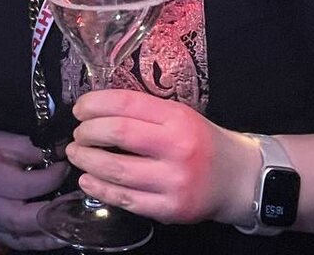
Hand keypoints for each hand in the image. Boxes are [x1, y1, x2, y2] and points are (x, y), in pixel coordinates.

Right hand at [0, 129, 69, 249]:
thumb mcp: (5, 141)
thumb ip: (33, 148)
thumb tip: (62, 151)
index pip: (27, 184)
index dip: (53, 177)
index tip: (67, 166)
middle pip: (23, 219)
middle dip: (54, 213)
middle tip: (77, 202)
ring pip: (24, 239)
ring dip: (52, 234)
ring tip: (75, 223)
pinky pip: (21, 245)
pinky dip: (41, 242)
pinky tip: (58, 234)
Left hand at [68, 89, 260, 227]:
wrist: (237, 179)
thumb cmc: (201, 141)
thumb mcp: (179, 115)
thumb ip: (143, 111)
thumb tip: (95, 108)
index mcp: (177, 118)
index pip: (126, 103)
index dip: (95, 104)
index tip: (79, 108)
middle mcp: (176, 148)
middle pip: (119, 134)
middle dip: (88, 132)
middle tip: (77, 134)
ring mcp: (174, 182)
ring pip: (117, 170)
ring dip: (88, 161)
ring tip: (76, 154)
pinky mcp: (170, 210)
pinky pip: (126, 200)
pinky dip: (101, 190)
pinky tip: (88, 180)